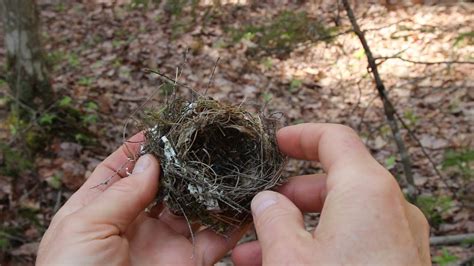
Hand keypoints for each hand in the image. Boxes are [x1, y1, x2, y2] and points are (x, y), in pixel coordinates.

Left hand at [37, 133, 245, 264]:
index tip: (160, 128)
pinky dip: (233, 222)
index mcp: (98, 212)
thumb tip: (151, 160)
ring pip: (192, 207)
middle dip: (179, 163)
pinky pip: (215, 239)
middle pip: (160, 185)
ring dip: (208, 187)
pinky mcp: (187, 262)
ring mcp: (162, 243)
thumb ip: (120, 194)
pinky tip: (244, 201)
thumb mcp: (84, 228)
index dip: (137, 149)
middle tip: (201, 139)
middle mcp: (133, 224)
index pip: (118, 171)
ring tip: (227, 161)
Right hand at [232, 123, 430, 264]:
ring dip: (299, 227)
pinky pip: (355, 240)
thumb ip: (272, 218)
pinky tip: (289, 265)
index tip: (276, 142)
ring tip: (257, 252)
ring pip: (341, 215)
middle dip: (290, 195)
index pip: (334, 139)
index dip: (300, 136)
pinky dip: (322, 244)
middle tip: (259, 210)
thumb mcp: (289, 256)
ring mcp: (399, 237)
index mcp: (367, 188)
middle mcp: (391, 207)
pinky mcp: (399, 262)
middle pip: (334, 181)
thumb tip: (267, 201)